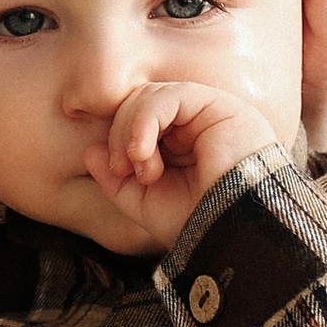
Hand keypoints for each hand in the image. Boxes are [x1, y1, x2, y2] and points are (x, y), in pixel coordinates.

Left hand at [88, 76, 281, 249]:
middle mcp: (195, 124)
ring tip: (139, 165)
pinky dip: (145, 120)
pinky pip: (168, 95)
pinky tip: (143, 151)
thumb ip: (117, 180)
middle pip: (138, 104)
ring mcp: (207, 111)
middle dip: (120, 135)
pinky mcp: (217, 104)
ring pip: (149, 96)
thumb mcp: (147, 204)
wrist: (235, 231)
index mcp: (182, 145)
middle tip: (125, 170)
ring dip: (130, 130)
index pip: (136, 123)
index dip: (118, 141)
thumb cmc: (199, 222)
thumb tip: (90, 151)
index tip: (119, 173)